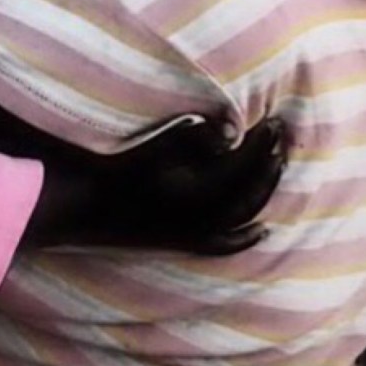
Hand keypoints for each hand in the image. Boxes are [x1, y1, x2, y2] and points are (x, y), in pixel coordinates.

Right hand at [32, 114, 287, 254]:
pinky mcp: (181, 243)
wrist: (85, 204)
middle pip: (251, 191)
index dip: (263, 141)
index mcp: (197, 189)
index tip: (275, 120)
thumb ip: (196, 135)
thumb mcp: (158, 143)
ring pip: (242, 218)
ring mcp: (193, 233)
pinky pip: (222, 246)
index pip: (244, 163)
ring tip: (275, 166)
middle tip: (281, 138)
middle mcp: (202, 216)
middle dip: (270, 164)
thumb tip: (232, 131)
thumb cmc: (118, 165)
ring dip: (264, 192)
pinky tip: (262, 230)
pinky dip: (245, 238)